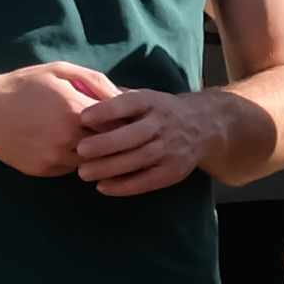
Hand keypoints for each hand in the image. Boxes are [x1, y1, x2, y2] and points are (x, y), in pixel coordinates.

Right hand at [0, 62, 116, 178]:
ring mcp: (54, 157)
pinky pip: (69, 168)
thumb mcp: (59, 71)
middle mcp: (68, 138)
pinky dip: (71, 159)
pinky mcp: (43, 170)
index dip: (123, 121)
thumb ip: (95, 81)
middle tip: (108, 130)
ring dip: (92, 151)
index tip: (122, 117)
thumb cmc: (24, 85)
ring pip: (90, 160)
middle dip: (111, 139)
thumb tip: (124, 96)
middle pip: (107, 146)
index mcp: (76, 110)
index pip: (118, 124)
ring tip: (82, 136)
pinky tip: (61, 144)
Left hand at [69, 83, 233, 195]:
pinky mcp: (173, 171)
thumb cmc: (159, 111)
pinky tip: (103, 187)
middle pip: (135, 135)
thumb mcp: (144, 97)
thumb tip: (80, 96)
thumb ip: (116, 98)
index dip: (107, 110)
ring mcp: (170, 149)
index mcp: (153, 102)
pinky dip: (124, 186)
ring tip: (84, 172)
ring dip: (110, 167)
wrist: (202, 126)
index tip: (83, 117)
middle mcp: (163, 124)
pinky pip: (147, 181)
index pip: (130, 103)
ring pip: (139, 159)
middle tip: (80, 150)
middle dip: (106, 143)